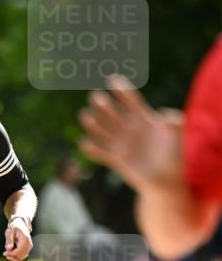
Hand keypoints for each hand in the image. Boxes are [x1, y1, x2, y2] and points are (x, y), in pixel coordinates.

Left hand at [3, 219, 32, 260]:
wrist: (20, 224)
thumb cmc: (14, 227)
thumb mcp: (9, 231)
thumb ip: (9, 240)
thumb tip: (8, 249)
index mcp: (25, 239)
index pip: (19, 251)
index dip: (11, 254)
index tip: (4, 253)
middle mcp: (29, 244)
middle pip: (20, 256)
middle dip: (12, 256)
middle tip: (5, 253)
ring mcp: (29, 247)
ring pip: (21, 257)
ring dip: (14, 257)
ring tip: (7, 252)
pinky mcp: (28, 249)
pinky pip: (22, 256)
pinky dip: (16, 256)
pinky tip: (11, 252)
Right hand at [78, 75, 185, 199]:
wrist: (165, 179)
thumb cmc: (173, 155)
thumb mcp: (177, 136)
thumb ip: (174, 122)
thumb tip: (166, 114)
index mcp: (143, 118)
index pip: (130, 100)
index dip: (121, 90)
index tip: (112, 80)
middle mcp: (128, 128)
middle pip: (112, 112)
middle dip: (102, 105)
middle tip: (95, 98)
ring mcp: (120, 143)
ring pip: (102, 130)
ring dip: (93, 123)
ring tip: (85, 117)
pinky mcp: (115, 160)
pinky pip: (100, 153)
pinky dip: (91, 149)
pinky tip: (84, 143)